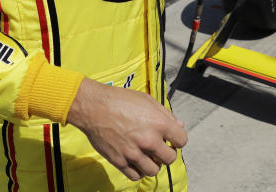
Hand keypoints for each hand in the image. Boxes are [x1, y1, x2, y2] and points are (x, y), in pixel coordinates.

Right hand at [67, 78, 186, 181]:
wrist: (94, 107)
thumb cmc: (120, 100)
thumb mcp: (147, 100)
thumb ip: (166, 114)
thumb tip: (179, 126)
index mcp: (158, 123)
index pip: (182, 140)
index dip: (177, 139)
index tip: (171, 139)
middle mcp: (148, 140)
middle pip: (170, 158)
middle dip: (167, 153)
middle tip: (160, 147)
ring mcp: (134, 153)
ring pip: (154, 170)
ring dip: (153, 163)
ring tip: (147, 154)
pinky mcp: (120, 161)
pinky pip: (136, 176)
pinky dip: (138, 171)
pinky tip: (136, 161)